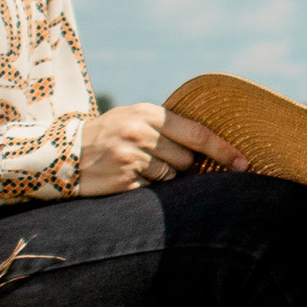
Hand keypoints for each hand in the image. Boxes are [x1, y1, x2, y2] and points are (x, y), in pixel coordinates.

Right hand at [70, 102, 248, 196]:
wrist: (63, 153)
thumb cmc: (109, 135)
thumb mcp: (135, 119)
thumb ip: (168, 128)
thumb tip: (211, 149)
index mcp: (148, 114)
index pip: (198, 134)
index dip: (224, 150)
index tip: (243, 163)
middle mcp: (140, 134)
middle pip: (186, 160)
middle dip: (181, 165)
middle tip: (157, 159)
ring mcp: (130, 159)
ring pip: (171, 178)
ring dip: (162, 178)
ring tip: (138, 167)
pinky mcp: (122, 182)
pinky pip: (152, 192)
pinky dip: (146, 189)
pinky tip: (128, 179)